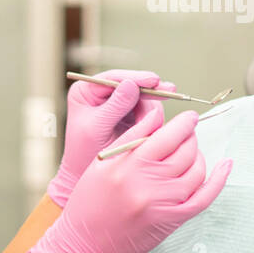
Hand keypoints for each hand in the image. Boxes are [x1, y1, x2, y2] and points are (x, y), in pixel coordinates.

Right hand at [29, 109, 232, 252]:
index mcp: (128, 163)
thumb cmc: (91, 200)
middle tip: (188, 135)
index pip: (166, 134)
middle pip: (185, 150)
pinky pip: (203, 198)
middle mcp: (146, 182)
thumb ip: (132, 137)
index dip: (183, 123)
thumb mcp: (103, 162)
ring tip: (192, 153)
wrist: (85, 243)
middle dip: (191, 138)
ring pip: (196, 171)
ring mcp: (162, 202)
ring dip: (199, 157)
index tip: (188, 117)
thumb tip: (159, 114)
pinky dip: (218, 180)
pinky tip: (225, 166)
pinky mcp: (171, 221)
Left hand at [46, 69, 175, 207]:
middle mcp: (100, 94)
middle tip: (171, 89)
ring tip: (153, 124)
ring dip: (151, 108)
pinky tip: (155, 126)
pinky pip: (145, 110)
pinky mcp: (127, 115)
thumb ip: (113, 107)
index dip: (135, 77)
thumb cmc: (83, 154)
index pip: (113, 78)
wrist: (84, 175)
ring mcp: (115, 104)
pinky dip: (152, 117)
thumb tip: (131, 84)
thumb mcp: (96, 129)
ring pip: (141, 97)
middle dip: (150, 89)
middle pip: (131, 84)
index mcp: (85, 91)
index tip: (153, 80)